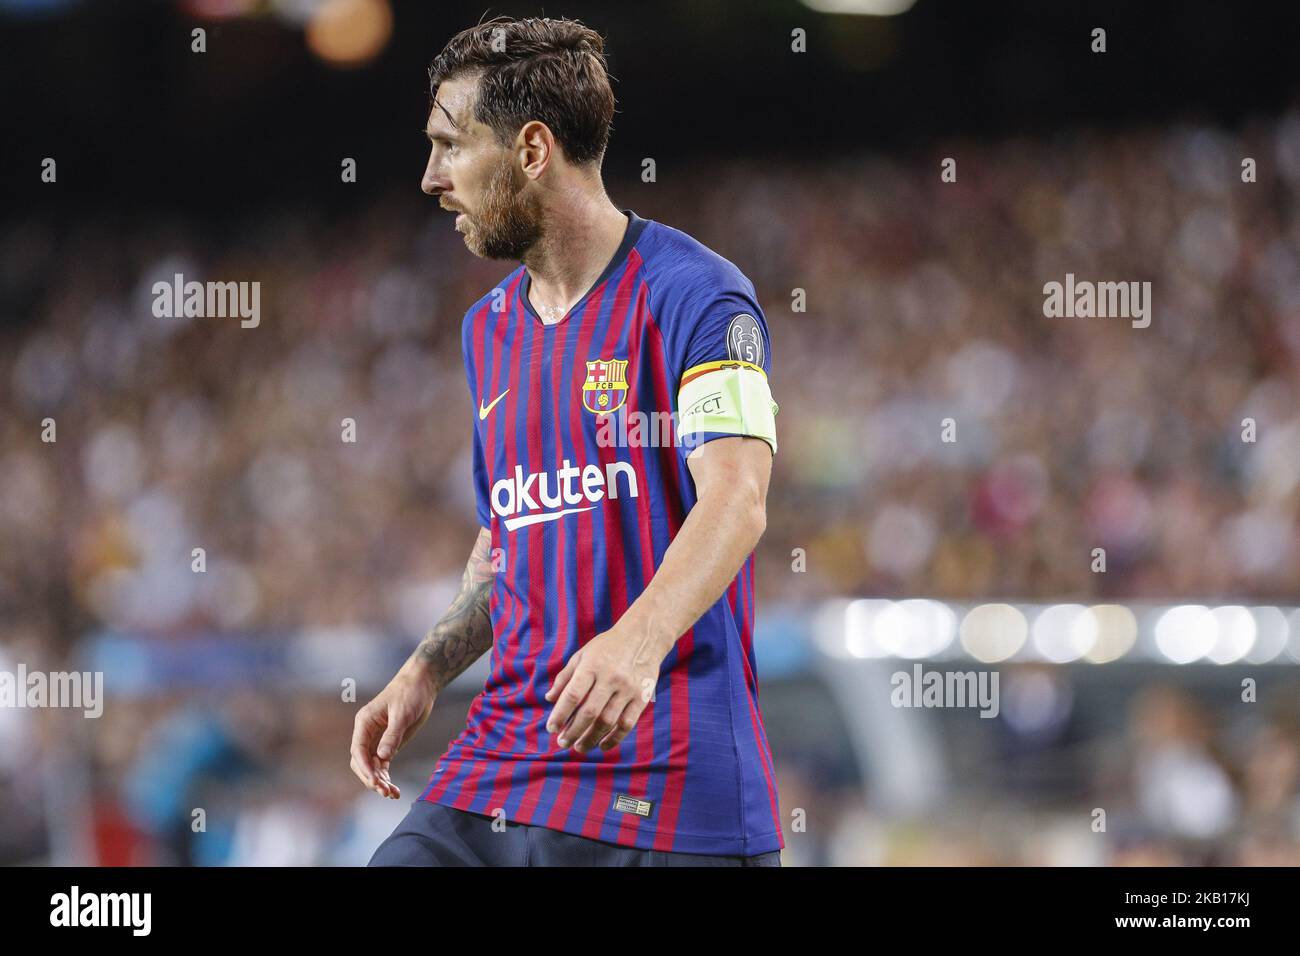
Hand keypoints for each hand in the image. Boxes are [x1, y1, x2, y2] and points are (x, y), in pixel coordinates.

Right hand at [350, 670, 436, 798]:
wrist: (421, 684)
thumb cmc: (410, 693)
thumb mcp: (402, 714)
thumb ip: (393, 735)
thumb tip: (382, 758)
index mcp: (364, 722)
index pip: (358, 750)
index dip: (364, 768)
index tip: (375, 781)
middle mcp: (367, 733)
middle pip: (360, 762)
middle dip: (370, 778)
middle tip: (385, 791)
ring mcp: (376, 740)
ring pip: (371, 767)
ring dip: (379, 781)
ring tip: (392, 794)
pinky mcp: (388, 744)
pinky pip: (382, 765)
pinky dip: (386, 778)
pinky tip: (394, 790)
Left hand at [543, 621, 666, 753]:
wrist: (644, 636)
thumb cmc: (608, 646)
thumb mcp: (583, 654)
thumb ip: (565, 677)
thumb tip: (549, 699)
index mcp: (592, 665)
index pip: (572, 695)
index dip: (560, 715)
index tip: (551, 729)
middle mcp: (610, 678)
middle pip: (589, 712)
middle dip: (573, 732)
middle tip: (563, 743)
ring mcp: (628, 688)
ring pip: (607, 721)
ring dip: (591, 738)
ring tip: (579, 747)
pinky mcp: (642, 697)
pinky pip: (627, 724)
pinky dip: (614, 739)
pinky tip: (602, 745)